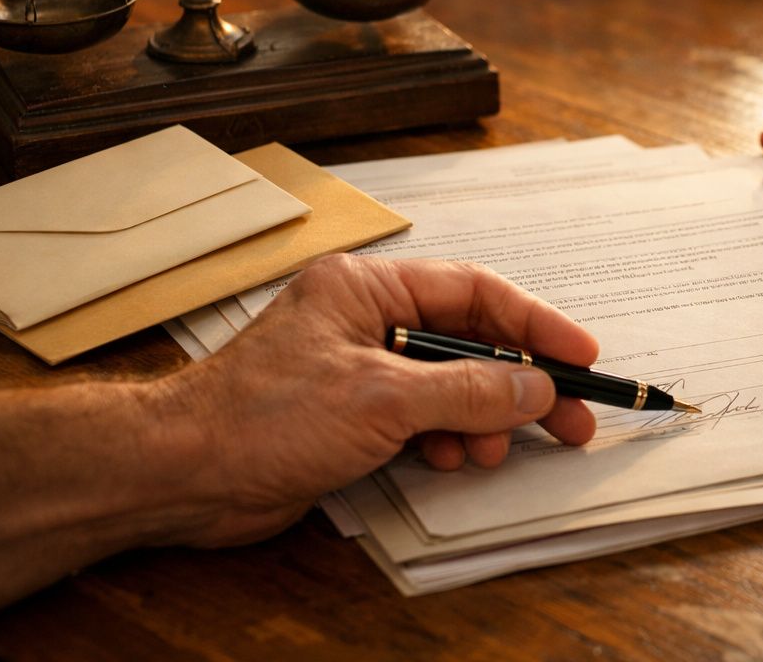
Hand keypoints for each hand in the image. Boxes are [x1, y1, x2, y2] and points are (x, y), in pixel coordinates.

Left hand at [166, 254, 598, 546]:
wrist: (183, 475)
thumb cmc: (260, 417)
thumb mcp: (382, 399)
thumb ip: (469, 391)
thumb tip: (535, 387)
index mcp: (369, 287)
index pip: (474, 292)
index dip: (534, 323)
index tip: (579, 354)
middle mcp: (367, 319)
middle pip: (470, 342)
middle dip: (518, 383)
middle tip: (569, 418)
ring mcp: (361, 367)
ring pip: (451, 386)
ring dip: (482, 419)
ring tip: (493, 450)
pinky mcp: (352, 414)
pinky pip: (424, 418)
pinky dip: (447, 439)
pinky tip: (449, 458)